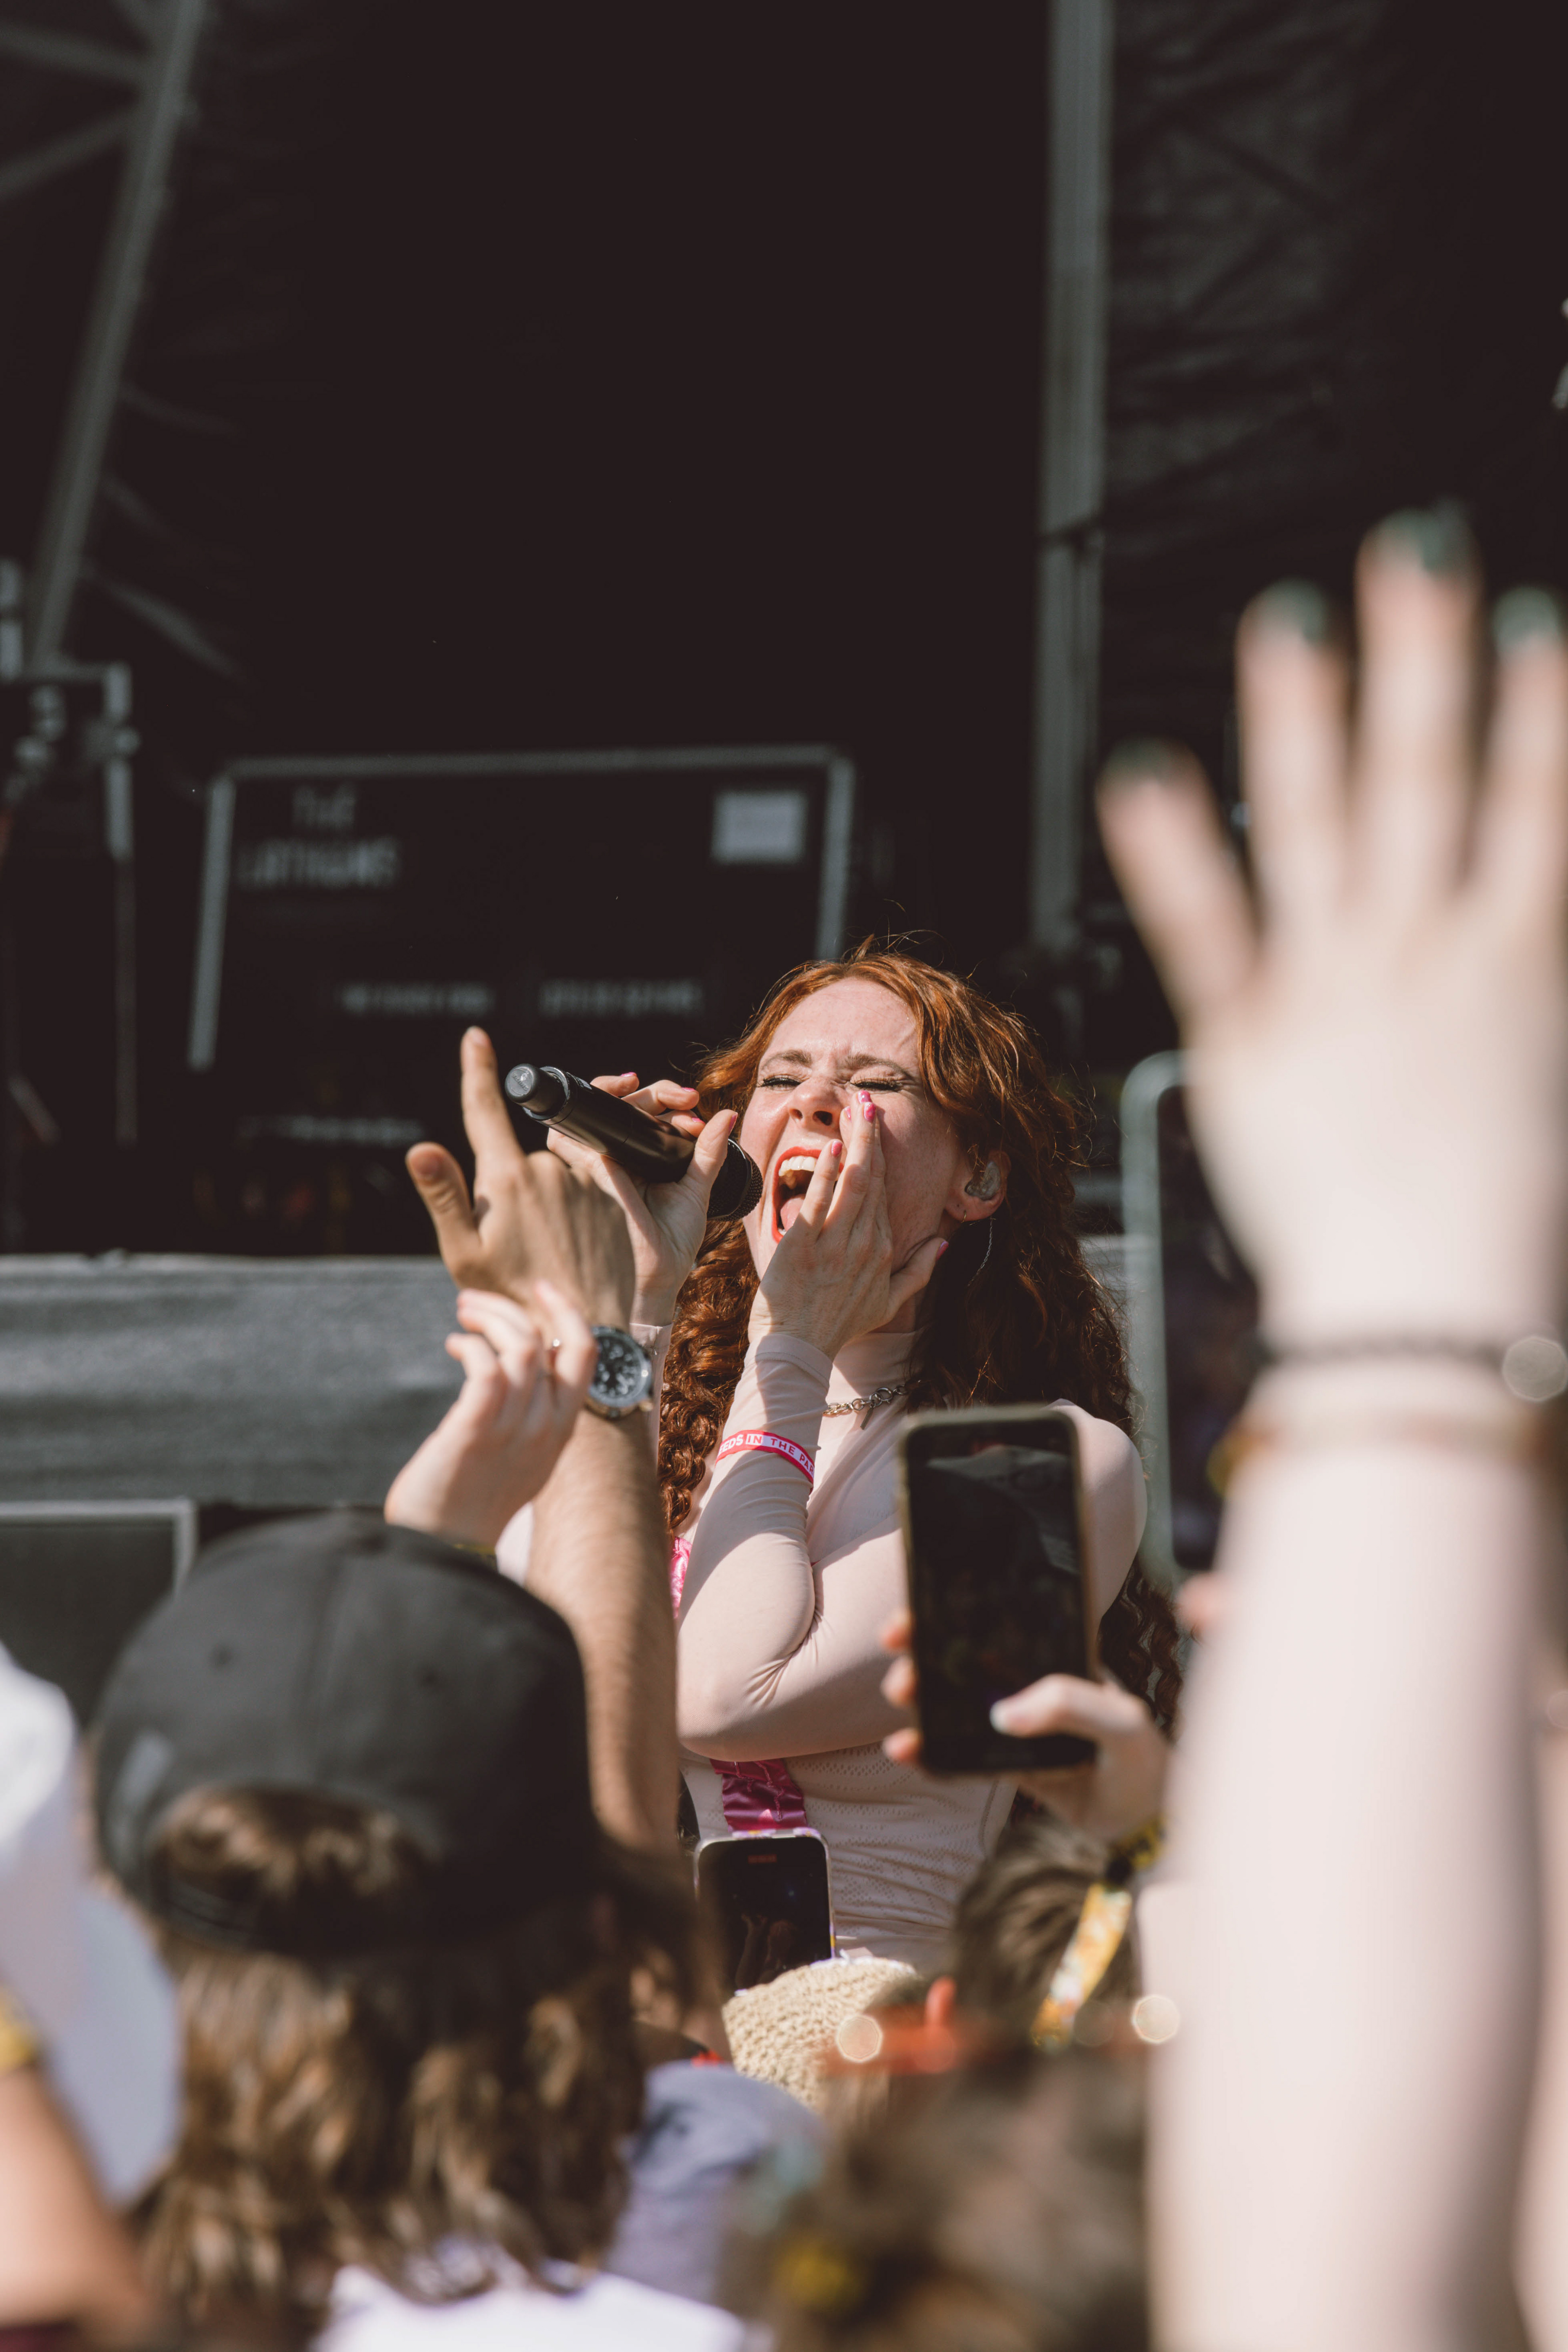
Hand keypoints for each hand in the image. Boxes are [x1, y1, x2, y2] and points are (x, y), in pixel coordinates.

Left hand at [385, 1283, 596, 1546]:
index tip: (542, 1287)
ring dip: (488, 1319)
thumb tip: (518, 1367)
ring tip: (462, 1318)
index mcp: (561, 1430)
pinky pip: (486, 1369)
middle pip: (549, 1340)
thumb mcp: (520, 1457)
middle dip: (513, 1306)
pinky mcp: (475, 1432)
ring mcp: (513, 1430)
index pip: (585, 1355)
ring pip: (520, 1346)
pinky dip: (471, 1346)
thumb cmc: (473, 1501)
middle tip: (473, 1301)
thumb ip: (530, 1416)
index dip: (567, 1312)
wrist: (444, 1551)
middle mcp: (545, 1427)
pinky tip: (454, 1347)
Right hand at [407, 1029, 634, 1323]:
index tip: (476, 1036)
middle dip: (511, 1190)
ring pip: (553, 1179)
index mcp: (506, 1177)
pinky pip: (586, 1191)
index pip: (484, 1110)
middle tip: (513, 1243)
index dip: (477, 1069)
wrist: (582, 1329)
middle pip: (518, 1160)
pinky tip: (573, 1251)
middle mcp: (549, 1170)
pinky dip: (574, 1214)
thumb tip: (420, 1147)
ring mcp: (586, 1183)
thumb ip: (443, 1193)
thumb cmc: (511, 1297)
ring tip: (546, 1255)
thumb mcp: (464, 1252)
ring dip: (545, 1207)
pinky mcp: (615, 1200)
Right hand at [544, 1071, 737, 1323]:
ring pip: (592, 1111)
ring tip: (660, 1096)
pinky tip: (619, 1101)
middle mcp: (616, 1159)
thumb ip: (709, 1153)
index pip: (640, 1115)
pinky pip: (567, 1135)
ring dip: (618, 1091)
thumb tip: (728, 1115)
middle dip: (654, 1092)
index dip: (663, 1099)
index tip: (693, 1103)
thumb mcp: (696, 1189)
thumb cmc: (672, 1242)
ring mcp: (599, 1164)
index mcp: (639, 1160)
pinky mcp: (588, 1172)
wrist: (659, 1277)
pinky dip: (586, 1113)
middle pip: (619, 1106)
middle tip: (687, 1098)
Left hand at [748, 1094, 946, 1357]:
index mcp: (882, 1251)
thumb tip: (944, 1243)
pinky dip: (830, 1172)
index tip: (876, 1125)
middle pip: (873, 1179)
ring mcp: (835, 1243)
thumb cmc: (839, 1326)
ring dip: (856, 1143)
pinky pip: (821, 1201)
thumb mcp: (888, 1303)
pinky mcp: (805, 1246)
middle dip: (871, 1137)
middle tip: (868, 1101)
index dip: (881, 1155)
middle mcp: (864, 1243)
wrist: (798, 1348)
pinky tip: (835, 1146)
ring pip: (853, 1182)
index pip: (884, 1192)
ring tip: (855, 1109)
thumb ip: (919, 1271)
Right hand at [878, 1609, 1169, 1843]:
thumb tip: (1004, 1714)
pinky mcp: (1008, 1764)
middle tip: (901, 1667)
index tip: (916, 1613)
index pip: (1001, 1625)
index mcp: (1059, 1658)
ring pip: (957, 1706)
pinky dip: (932, 1752)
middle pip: (967, 1661)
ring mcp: (1018, 1725)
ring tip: (903, 1707)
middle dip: (926, 1656)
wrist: (1150, 1825)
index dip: (955, 1614)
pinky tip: (908, 1751)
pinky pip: (962, 1754)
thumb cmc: (1144, 1760)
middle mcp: (1032, 1686)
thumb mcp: (1121, 1721)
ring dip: (923, 1702)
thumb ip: (1071, 1706)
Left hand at [1096, 521, 1567, 1345]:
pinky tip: (1142, 778)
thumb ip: (1534, 984)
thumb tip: (1525, 909)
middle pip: (1429, 779)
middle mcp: (1427, 953)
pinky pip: (1205, 933)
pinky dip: (1171, 855)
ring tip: (1283, 625)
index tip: (1525, 626)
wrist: (1429, 1310)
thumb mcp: (1557, 1081)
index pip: (1536, 803)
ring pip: (1318, 828)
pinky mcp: (1249, 1042)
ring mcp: (1335, 990)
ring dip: (1300, 719)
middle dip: (1423, 660)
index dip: (1535, 708)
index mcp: (1521, 963)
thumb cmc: (1513, 1219)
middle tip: (1411, 555)